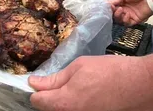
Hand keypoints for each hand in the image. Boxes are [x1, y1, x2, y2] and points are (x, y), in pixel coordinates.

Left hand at [29, 55, 152, 110]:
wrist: (140, 85)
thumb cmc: (109, 72)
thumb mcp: (78, 67)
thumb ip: (54, 78)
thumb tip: (34, 82)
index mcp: (63, 103)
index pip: (37, 101)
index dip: (36, 89)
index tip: (38, 81)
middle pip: (47, 109)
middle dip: (47, 96)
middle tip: (57, 82)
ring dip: (60, 102)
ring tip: (73, 89)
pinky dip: (72, 106)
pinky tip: (82, 96)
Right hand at [109, 0, 152, 25]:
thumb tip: (106, 4)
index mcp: (121, 3)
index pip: (112, 8)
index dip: (109, 8)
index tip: (108, 7)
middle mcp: (124, 10)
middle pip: (114, 15)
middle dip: (113, 13)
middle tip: (116, 9)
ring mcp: (129, 15)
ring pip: (119, 20)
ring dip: (118, 16)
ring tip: (121, 10)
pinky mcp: (135, 20)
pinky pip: (127, 23)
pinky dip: (125, 20)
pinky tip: (127, 14)